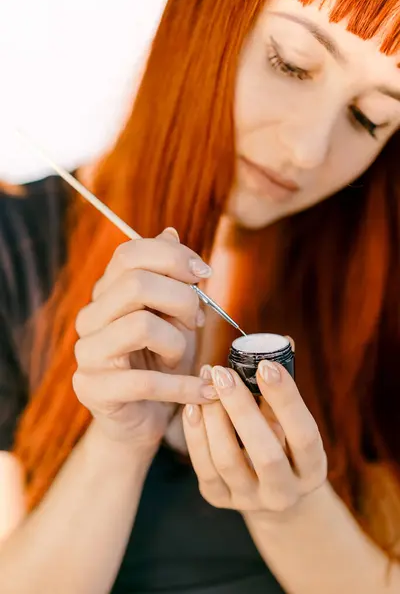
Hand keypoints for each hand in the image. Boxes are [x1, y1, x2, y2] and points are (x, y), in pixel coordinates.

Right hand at [72, 228, 215, 451]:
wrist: (141, 417)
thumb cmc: (160, 362)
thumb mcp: (172, 316)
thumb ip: (170, 276)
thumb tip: (171, 231)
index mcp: (106, 293)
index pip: (129, 253)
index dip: (172, 256)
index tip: (204, 273)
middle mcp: (90, 318)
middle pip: (136, 284)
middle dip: (181, 298)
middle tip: (197, 321)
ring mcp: (88, 353)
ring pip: (140, 326)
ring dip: (178, 343)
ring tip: (186, 358)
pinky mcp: (93, 389)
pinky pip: (144, 381)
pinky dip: (184, 386)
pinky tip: (206, 390)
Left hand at [183, 361, 326, 515]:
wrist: (269, 490)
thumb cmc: (282, 441)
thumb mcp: (290, 420)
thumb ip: (284, 388)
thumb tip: (283, 341)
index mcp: (312, 468)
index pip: (304, 434)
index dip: (286, 399)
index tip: (266, 365)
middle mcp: (285, 492)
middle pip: (266, 453)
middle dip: (241, 408)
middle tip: (222, 372)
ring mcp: (251, 500)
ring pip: (229, 460)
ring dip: (214, 416)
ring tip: (206, 380)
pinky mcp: (220, 499)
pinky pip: (204, 466)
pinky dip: (196, 434)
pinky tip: (192, 405)